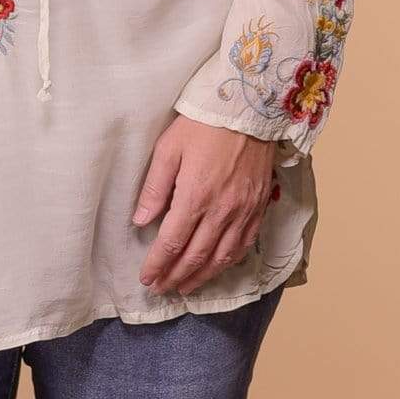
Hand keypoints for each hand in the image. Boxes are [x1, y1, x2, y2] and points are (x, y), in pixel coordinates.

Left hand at [132, 115, 278, 293]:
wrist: (250, 109)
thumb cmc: (204, 124)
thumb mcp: (169, 148)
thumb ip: (155, 188)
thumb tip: (140, 221)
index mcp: (195, 197)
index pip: (172, 243)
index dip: (157, 265)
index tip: (146, 278)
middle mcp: (221, 211)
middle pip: (195, 256)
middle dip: (175, 277)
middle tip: (160, 289)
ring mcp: (243, 212)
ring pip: (221, 257)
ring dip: (201, 277)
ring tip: (185, 287)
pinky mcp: (258, 207)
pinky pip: (244, 245)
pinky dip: (228, 262)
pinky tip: (217, 268)